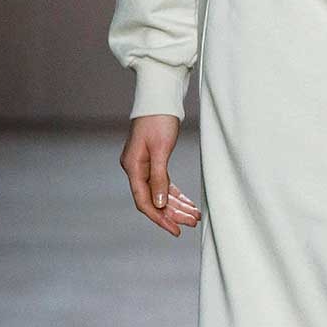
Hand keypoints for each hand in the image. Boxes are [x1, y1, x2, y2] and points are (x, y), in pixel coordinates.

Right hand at [120, 114, 202, 235]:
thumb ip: (158, 177)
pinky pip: (163, 183)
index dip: (160, 218)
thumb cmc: (159, 119)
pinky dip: (175, 193)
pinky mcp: (153, 161)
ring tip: (194, 216)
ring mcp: (143, 165)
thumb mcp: (160, 149)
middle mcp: (135, 168)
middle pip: (153, 199)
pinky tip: (187, 203)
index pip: (144, 201)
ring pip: (160, 193)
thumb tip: (158, 204)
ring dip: (176, 205)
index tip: (176, 230)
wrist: (159, 97)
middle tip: (192, 223)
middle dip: (173, 213)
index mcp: (133, 167)